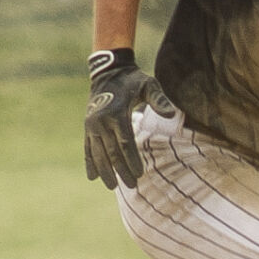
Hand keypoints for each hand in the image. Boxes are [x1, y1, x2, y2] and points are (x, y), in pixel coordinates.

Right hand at [84, 49, 176, 189]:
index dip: (132, 160)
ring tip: (112, 186)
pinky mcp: (87, 127)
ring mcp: (91, 125)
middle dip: (121, 170)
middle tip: (132, 186)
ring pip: (98, 153)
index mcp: (116, 113)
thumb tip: (171, 114)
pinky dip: (90, 162)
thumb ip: (159, 100)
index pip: (125, 143)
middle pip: (112, 151)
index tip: (140, 174)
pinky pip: (87, 147)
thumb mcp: (149, 85)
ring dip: (105, 171)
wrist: (108, 71)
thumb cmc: (133, 80)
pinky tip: (92, 177)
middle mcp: (100, 121)